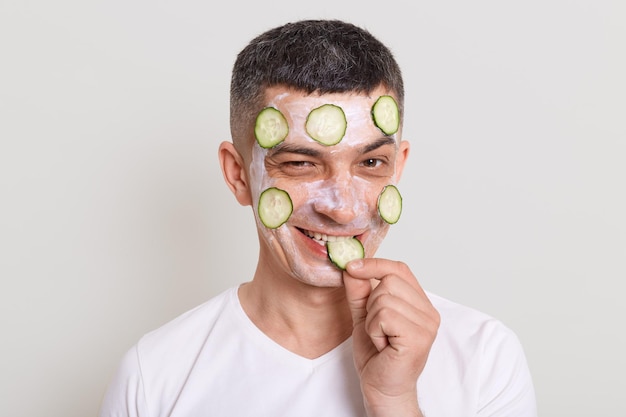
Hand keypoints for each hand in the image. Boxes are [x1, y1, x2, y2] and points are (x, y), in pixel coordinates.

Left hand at [343, 258, 439, 416]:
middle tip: (377, 328)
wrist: (381, 389)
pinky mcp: (418, 337)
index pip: (399, 269)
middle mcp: (429, 312)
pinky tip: (383, 346)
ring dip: (372, 321)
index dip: (375, 264)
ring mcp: (427, 324)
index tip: (351, 266)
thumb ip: (359, 292)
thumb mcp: (363, 316)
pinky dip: (374, 330)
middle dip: (371, 303)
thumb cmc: (377, 356)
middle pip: (389, 281)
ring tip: (381, 339)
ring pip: (383, 298)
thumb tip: (351, 267)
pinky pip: (384, 316)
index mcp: (420, 303)